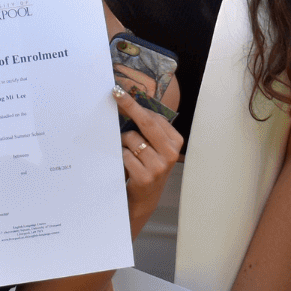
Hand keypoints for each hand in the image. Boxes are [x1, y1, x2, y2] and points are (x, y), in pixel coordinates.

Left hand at [116, 86, 183, 232]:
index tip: (121, 93)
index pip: (154, 117)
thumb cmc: (147, 166)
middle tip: (115, 93)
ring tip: (127, 151)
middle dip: (129, 106)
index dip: (136, 104)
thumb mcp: (155, 147)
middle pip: (146, 122)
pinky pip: (125, 155)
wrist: (145, 198)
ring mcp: (159, 166)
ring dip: (123, 141)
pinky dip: (121, 155)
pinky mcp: (145, 177)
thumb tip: (128, 102)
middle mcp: (170, 153)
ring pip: (132, 139)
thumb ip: (148, 129)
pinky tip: (125, 163)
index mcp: (175, 141)